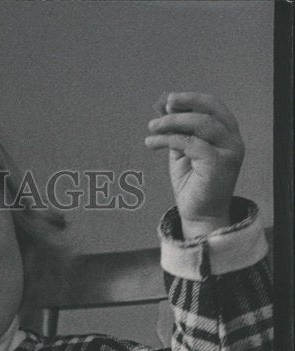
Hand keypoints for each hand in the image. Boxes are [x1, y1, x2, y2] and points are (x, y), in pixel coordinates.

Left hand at [145, 92, 243, 237]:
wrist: (199, 216)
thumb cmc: (192, 185)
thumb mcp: (182, 152)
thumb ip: (177, 130)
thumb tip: (163, 105)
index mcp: (227, 134)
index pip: (213, 106)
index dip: (191, 100)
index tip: (168, 100)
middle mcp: (233, 140)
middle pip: (209, 111)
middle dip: (184, 104)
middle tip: (162, 106)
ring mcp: (229, 151)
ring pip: (201, 124)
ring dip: (173, 122)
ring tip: (152, 127)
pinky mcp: (218, 164)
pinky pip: (191, 143)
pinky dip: (169, 140)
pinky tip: (152, 143)